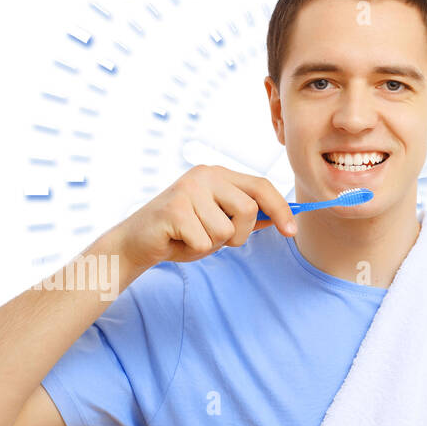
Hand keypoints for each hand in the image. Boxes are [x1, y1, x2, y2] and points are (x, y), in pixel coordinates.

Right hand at [111, 165, 294, 271]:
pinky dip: (193, 250)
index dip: (280, 209)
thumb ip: (245, 217)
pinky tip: (177, 241)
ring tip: (190, 238)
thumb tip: (281, 218)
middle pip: (248, 210)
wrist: (135, 242)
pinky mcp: (174, 209)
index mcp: (217, 174)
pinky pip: (204, 242)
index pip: (260, 186)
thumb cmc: (179, 234)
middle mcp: (204, 175)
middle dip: (238, 235)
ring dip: (212, 245)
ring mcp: (188, 190)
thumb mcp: (217, 223)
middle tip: (214, 239)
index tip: (291, 232)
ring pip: (226, 230)